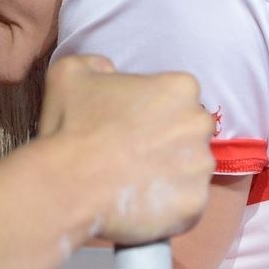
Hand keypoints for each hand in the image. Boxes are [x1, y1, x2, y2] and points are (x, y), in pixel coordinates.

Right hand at [34, 55, 212, 245]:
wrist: (68, 185)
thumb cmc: (70, 127)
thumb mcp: (69, 74)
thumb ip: (94, 62)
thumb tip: (108, 69)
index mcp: (179, 88)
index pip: (178, 97)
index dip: (153, 111)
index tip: (131, 125)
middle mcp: (199, 124)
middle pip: (190, 132)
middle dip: (169, 141)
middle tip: (134, 154)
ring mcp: (200, 166)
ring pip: (191, 169)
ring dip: (171, 174)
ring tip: (135, 182)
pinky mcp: (196, 204)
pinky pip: (187, 204)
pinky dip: (168, 206)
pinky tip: (141, 204)